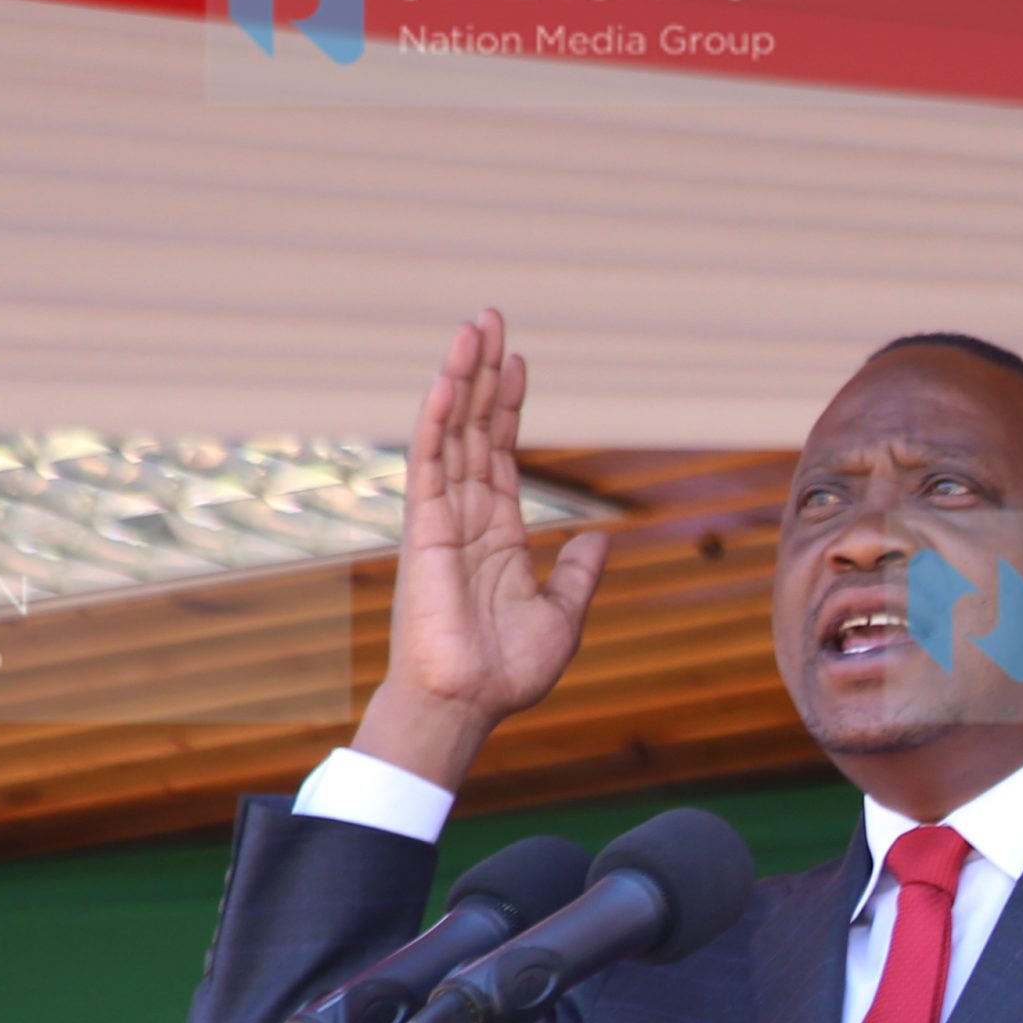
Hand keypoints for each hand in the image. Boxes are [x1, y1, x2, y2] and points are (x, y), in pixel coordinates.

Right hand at [355, 310, 609, 786]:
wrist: (469, 703)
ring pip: (451, 434)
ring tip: (473, 328)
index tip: (519, 363)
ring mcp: (442, 521)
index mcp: (499, 537)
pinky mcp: (423, 529)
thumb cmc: (506, 673)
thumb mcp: (561, 617)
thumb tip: (599, 538)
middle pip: (476, 431)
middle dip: (486, 375)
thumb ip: (578, 574)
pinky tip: (447, 379)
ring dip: (461, 380)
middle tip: (492, 319)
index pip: (502, 456)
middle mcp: (467, 520)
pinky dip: (436, 419)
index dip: (510, 409)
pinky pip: (428, 463)